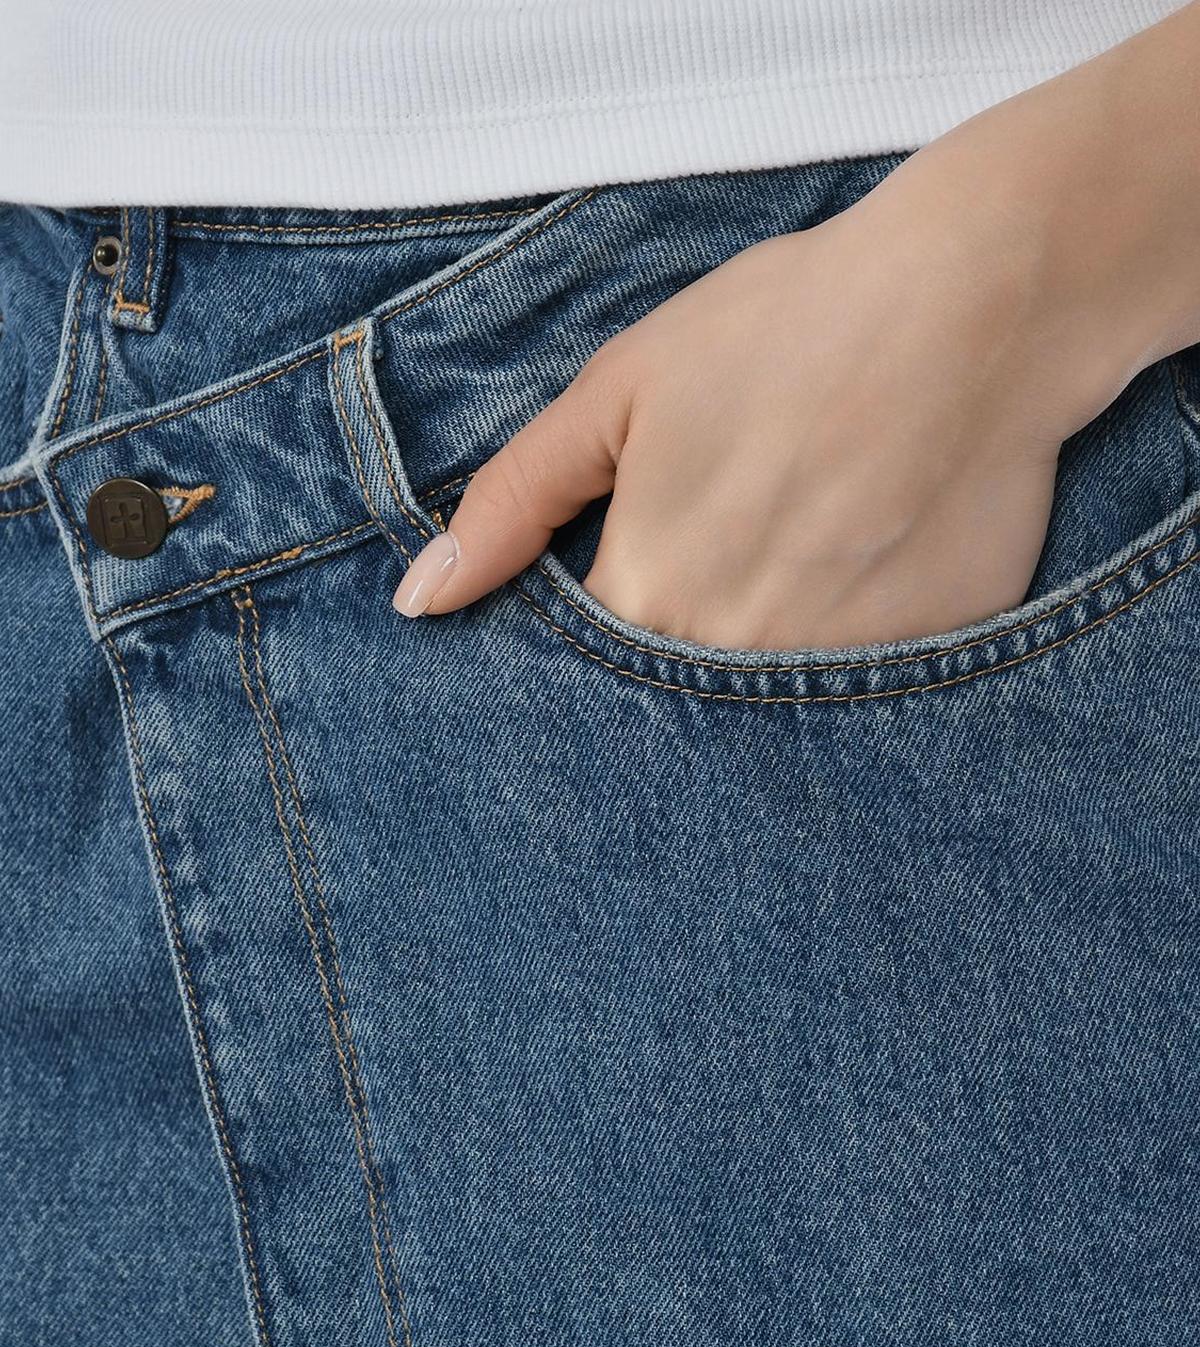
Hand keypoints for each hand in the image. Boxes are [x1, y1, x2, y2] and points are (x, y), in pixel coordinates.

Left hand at [391, 2, 1199, 649]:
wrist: (977, 306)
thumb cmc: (785, 330)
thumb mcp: (619, 394)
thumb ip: (514, 504)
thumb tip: (419, 601)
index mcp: (649, 599)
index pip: (582, 681)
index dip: (595, 643)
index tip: (626, 588)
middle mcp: (735, 664)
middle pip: (676, 706)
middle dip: (681, 649)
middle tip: (727, 552)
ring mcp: (838, 677)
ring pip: (768, 710)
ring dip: (764, 649)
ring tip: (801, 547)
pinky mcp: (925, 667)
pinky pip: (866, 690)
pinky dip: (853, 642)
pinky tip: (870, 558)